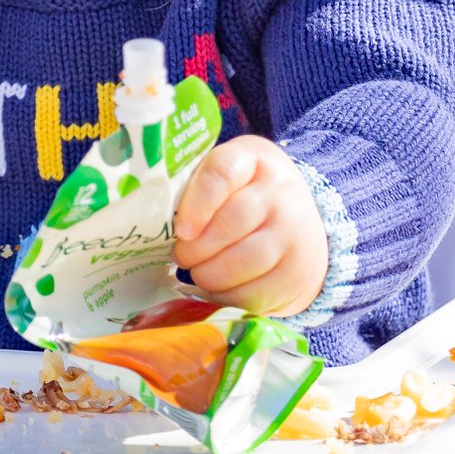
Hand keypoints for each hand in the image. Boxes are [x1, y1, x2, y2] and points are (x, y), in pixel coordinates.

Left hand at [173, 136, 326, 316]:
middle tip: (182, 256)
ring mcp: (293, 231)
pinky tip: (220, 286)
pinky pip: (254, 290)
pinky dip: (228, 295)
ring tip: (199, 272)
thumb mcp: (225, 180)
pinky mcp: (295, 271)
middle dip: (198, 247)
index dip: (197, 203)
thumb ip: (194, 191)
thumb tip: (153, 225)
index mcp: (253, 158)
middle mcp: (280, 190)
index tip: (182, 231)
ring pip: (245, 260)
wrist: (300, 229)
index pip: (222, 172)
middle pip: (233, 221)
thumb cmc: (243, 199)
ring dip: (211, 273)